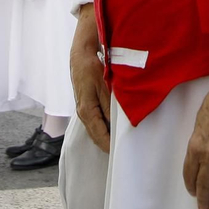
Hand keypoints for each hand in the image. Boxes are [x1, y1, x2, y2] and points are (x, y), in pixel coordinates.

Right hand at [69, 10, 111, 151]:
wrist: (80, 54)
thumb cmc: (91, 68)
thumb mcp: (104, 86)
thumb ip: (110, 106)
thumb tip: (117, 126)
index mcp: (86, 112)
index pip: (100, 137)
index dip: (112, 147)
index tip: (124, 155)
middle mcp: (84, 114)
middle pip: (98, 136)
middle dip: (111, 144)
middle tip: (128, 150)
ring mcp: (85, 109)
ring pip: (98, 128)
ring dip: (110, 134)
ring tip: (125, 140)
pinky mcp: (88, 104)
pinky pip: (98, 120)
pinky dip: (107, 125)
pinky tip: (117, 126)